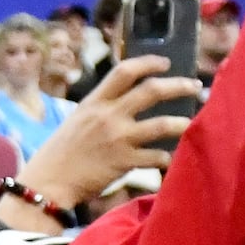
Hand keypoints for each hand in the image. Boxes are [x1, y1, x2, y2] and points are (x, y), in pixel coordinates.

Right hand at [23, 54, 204, 207]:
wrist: (49, 182)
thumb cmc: (61, 152)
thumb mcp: (78, 119)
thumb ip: (102, 108)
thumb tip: (129, 101)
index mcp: (95, 101)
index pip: (125, 71)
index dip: (149, 63)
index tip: (166, 63)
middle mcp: (108, 116)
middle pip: (151, 91)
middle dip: (178, 86)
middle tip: (195, 87)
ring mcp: (118, 139)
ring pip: (161, 124)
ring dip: (181, 122)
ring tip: (192, 122)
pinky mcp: (123, 163)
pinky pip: (155, 157)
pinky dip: (167, 156)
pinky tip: (171, 158)